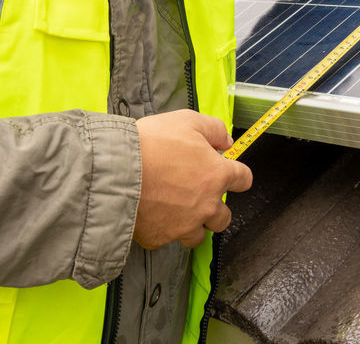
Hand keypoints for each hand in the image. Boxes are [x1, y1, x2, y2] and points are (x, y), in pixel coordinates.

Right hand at [134, 110, 252, 248]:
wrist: (115, 169)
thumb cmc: (151, 143)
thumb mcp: (187, 121)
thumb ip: (214, 130)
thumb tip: (227, 142)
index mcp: (216, 175)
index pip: (243, 179)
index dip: (238, 175)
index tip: (232, 174)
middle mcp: (206, 205)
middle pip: (224, 217)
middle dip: (216, 208)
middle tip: (199, 195)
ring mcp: (184, 225)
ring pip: (198, 235)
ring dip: (192, 224)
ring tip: (176, 210)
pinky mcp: (159, 237)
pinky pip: (166, 238)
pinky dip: (161, 229)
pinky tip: (150, 214)